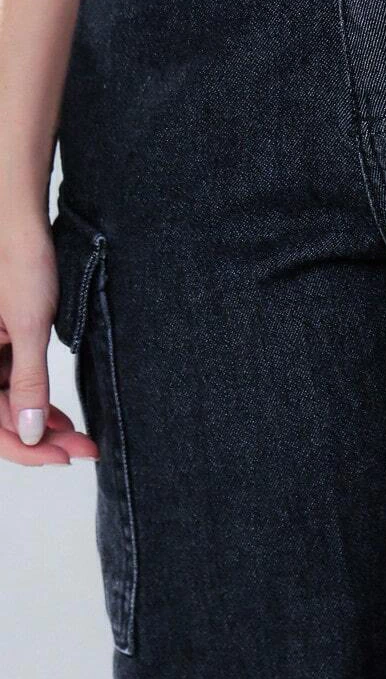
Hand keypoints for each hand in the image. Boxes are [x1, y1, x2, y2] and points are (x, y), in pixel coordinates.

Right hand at [0, 215, 98, 465]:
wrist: (21, 220)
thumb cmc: (21, 261)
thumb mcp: (28, 326)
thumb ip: (27, 381)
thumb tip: (32, 433)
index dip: (23, 448)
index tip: (62, 458)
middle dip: (38, 439)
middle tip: (83, 450)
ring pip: (3, 403)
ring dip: (39, 423)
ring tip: (78, 438)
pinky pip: (8, 383)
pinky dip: (34, 400)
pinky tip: (60, 416)